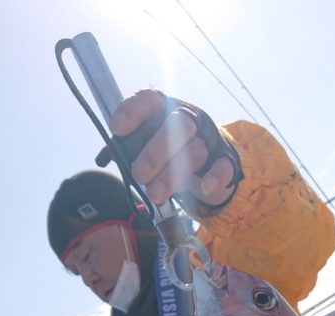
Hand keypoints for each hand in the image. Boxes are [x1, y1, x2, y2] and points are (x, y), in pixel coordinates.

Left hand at [110, 90, 236, 207]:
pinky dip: (215, 176)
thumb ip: (130, 148)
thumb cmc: (170, 153)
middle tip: (138, 175)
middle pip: (177, 126)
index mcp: (166, 110)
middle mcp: (189, 119)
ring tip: (155, 195)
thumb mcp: (148, 146)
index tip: (116, 129)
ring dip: (173, 174)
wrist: (209, 165)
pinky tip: (204, 187)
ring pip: (194, 152)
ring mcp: (209, 139)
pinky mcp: (225, 160)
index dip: (133, 112)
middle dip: (155, 152)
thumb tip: (109, 156)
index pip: (149, 101)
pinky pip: (223, 166)